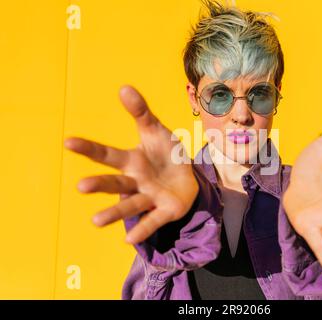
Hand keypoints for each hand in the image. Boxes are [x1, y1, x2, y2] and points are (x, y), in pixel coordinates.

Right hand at [64, 86, 197, 244]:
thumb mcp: (156, 131)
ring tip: (96, 221)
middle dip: (100, 185)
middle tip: (81, 187)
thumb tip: (124, 87)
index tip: (68, 142)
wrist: (188, 177)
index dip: (90, 148)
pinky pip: (154, 219)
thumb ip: (141, 112)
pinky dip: (143, 228)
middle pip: (116, 183)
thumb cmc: (166, 155)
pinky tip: (131, 240)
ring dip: (115, 212)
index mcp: (132, 161)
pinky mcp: (166, 210)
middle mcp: (137, 181)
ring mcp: (150, 197)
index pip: (108, 154)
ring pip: (131, 204)